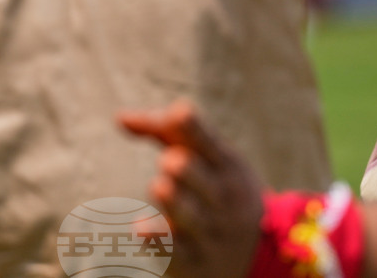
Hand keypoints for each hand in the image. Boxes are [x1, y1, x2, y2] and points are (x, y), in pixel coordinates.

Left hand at [119, 102, 262, 277]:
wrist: (257, 254)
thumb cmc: (220, 191)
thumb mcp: (210, 160)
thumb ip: (166, 133)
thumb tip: (119, 116)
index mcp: (227, 165)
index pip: (208, 141)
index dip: (192, 126)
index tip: (180, 113)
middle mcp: (222, 196)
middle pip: (197, 175)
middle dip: (181, 166)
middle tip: (170, 162)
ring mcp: (210, 230)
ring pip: (187, 212)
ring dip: (173, 198)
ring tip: (161, 186)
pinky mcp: (193, 261)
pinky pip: (173, 250)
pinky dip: (157, 239)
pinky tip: (141, 228)